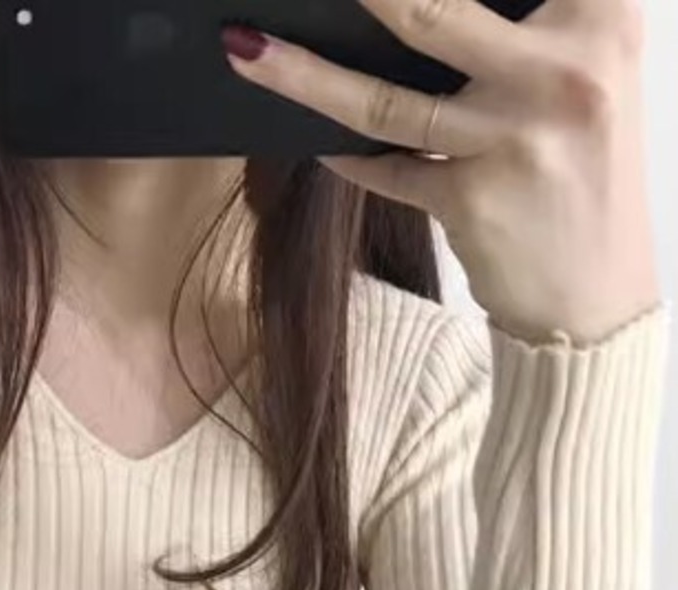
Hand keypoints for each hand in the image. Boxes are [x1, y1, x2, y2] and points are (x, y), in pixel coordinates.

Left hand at [223, 0, 660, 343]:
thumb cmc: (579, 172)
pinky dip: (346, 155)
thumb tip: (402, 13)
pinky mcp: (472, 201)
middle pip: (431, 11)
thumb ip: (516, 32)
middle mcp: (567, 69)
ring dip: (302, 75)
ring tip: (249, 51)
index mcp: (602, 16)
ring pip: (383, 98)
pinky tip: (317, 142)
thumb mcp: (577, 76)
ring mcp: (515, 138)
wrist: (594, 297)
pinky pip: (384, 169)